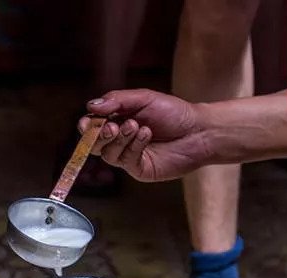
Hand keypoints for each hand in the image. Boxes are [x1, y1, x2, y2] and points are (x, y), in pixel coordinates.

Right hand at [78, 89, 209, 182]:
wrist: (198, 130)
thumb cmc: (174, 113)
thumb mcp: (144, 98)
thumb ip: (117, 100)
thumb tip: (91, 106)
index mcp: (118, 121)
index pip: (93, 127)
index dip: (87, 126)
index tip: (88, 122)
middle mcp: (120, 141)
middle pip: (95, 144)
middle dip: (99, 136)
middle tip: (111, 126)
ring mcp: (129, 157)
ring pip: (108, 154)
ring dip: (119, 139)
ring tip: (135, 126)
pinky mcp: (140, 169)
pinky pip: (126, 161)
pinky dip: (133, 146)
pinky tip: (146, 134)